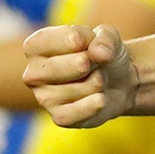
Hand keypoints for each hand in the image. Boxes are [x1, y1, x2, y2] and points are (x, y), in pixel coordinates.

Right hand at [21, 23, 136, 126]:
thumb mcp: (108, 36)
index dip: (78, 39)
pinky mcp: (59, 117)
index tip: (90, 40)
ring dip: (96, 83)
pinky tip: (101, 98)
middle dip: (86, 63)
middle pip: (54, 67)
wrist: (120, 80)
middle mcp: (33, 74)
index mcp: (35, 46)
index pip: (51, 40)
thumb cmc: (103, 52)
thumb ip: (105, 38)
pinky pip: (74, 114)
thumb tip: (98, 53)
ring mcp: (43, 98)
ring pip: (72, 90)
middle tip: (95, 62)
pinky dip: (93, 105)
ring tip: (99, 79)